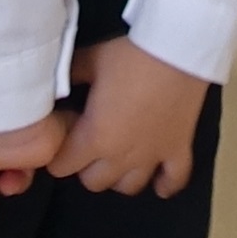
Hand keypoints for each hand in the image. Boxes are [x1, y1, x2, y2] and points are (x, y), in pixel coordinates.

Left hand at [58, 39, 208, 197]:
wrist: (177, 51)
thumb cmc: (129, 57)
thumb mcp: (90, 61)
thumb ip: (69, 77)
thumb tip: (57, 88)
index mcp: (94, 138)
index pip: (62, 166)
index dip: (57, 152)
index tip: (62, 134)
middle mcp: (121, 157)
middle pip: (93, 182)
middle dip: (84, 166)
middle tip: (87, 142)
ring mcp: (152, 157)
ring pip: (129, 187)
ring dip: (119, 175)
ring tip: (117, 157)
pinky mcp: (179, 150)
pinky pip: (174, 181)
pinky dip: (166, 185)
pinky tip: (159, 185)